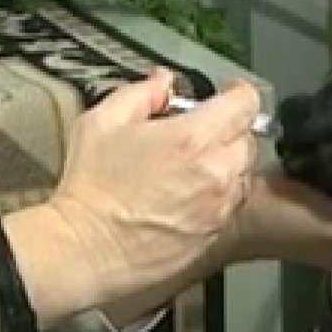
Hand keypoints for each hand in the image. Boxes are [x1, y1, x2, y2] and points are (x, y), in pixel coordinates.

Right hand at [4, 68, 258, 327]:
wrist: (85, 250)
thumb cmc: (91, 190)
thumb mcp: (103, 122)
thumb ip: (142, 93)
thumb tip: (164, 82)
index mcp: (193, 138)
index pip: (246, 102)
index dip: (237, 93)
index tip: (228, 94)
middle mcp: (216, 172)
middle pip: (247, 137)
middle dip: (225, 131)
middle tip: (193, 136)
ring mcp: (220, 205)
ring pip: (242, 172)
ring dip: (224, 165)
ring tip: (184, 170)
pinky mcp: (217, 231)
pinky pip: (230, 203)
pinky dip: (216, 195)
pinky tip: (182, 197)